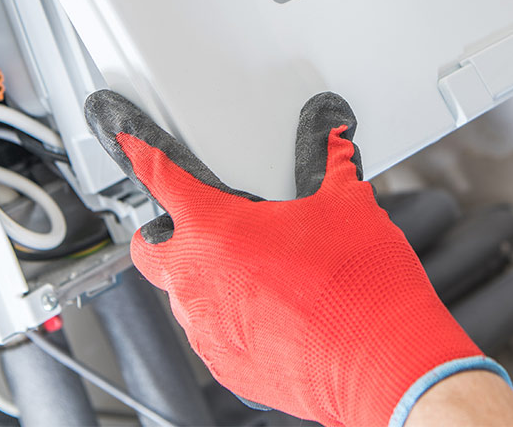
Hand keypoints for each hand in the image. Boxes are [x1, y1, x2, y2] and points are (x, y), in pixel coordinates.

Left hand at [84, 90, 507, 426]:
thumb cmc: (360, 289)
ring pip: (182, 294)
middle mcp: (198, 281)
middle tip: (194, 221)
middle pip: (151, 248)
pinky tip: (269, 309)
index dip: (142, 157)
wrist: (382, 360)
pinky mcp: (225, 366)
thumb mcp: (350, 205)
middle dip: (163, 230)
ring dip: (204, 276)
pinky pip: (210, 333)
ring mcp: (207, 330)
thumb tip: (336, 146)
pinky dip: (228, 315)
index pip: (162, 181)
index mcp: (218, 231)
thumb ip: (333, 167)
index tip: (131, 148)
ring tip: (252, 269)